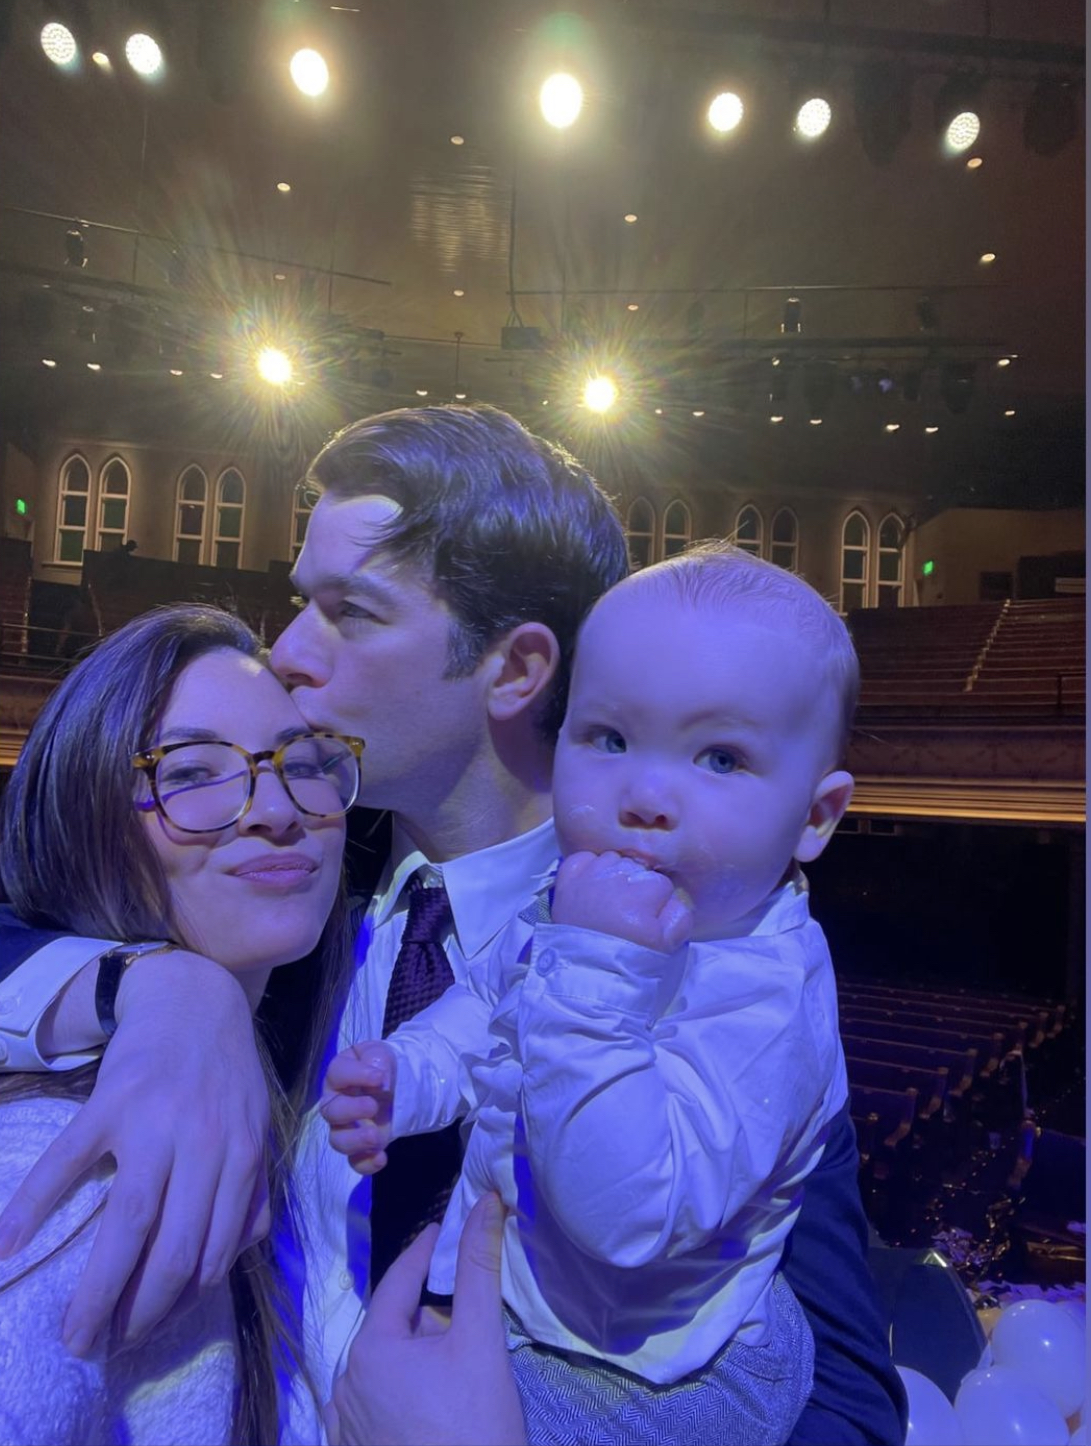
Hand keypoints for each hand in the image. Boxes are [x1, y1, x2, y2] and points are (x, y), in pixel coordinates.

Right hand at [0, 952, 269, 1356]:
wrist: (193, 999)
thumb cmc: (225, 1075)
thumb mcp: (256, 1128)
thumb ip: (250, 1191)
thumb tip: (232, 1257)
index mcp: (242, 1157)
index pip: (212, 1251)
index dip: (178, 1303)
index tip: (147, 1334)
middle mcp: (203, 1145)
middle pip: (171, 1249)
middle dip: (137, 1313)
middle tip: (102, 1348)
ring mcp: (154, 1123)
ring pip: (128, 1221)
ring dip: (98, 1286)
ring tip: (72, 1329)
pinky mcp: (109, 1102)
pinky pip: (68, 1162)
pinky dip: (34, 1205)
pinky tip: (10, 1245)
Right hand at [320, 1041, 396, 1174]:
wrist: (395, 1084)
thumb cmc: (379, 1065)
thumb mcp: (379, 1053)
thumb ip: (377, 1059)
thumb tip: (380, 1077)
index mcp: (338, 1075)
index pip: (337, 1074)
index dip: (356, 1075)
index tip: (379, 1078)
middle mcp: (336, 1102)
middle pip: (331, 1112)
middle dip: (351, 1111)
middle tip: (373, 1106)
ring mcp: (346, 1127)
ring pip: (337, 1140)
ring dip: (355, 1141)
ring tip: (376, 1137)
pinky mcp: (360, 1146)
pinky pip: (354, 1162)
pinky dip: (365, 1164)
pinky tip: (381, 1158)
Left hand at [328, 1194, 525, 1445]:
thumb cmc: (475, 1428)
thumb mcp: (481, 1342)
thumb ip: (479, 1269)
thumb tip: (484, 1202)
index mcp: (368, 1350)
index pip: (399, 1280)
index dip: (427, 1250)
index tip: (448, 1226)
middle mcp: (345, 1384)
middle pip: (393, 1326)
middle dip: (426, 1308)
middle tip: (465, 1295)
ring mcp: (346, 1427)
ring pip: (386, 1367)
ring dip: (416, 1352)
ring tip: (456, 1353)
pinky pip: (378, 1405)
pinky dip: (403, 1391)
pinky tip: (433, 1400)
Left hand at [552, 850, 692, 952]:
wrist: (584, 974)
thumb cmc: (628, 961)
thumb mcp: (666, 947)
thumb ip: (681, 918)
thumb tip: (676, 899)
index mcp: (644, 893)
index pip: (662, 883)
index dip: (657, 902)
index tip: (647, 919)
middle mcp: (617, 877)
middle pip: (637, 868)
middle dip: (636, 886)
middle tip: (628, 913)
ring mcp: (590, 876)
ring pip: (612, 859)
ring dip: (614, 874)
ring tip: (610, 901)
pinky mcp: (568, 880)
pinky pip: (583, 858)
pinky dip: (588, 867)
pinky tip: (592, 885)